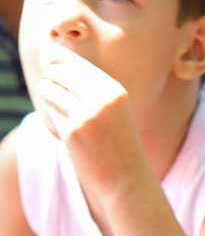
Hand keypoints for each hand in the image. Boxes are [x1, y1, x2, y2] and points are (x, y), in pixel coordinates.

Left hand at [33, 45, 148, 198]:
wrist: (125, 177)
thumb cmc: (118, 142)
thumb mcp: (114, 110)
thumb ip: (91, 88)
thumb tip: (56, 66)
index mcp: (116, 91)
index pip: (77, 64)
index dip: (58, 59)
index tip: (50, 58)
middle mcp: (102, 99)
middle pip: (60, 74)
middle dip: (51, 78)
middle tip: (53, 88)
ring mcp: (86, 115)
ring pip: (50, 92)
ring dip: (48, 97)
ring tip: (62, 110)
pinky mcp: (71, 132)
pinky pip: (50, 114)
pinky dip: (52, 119)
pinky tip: (66, 130)